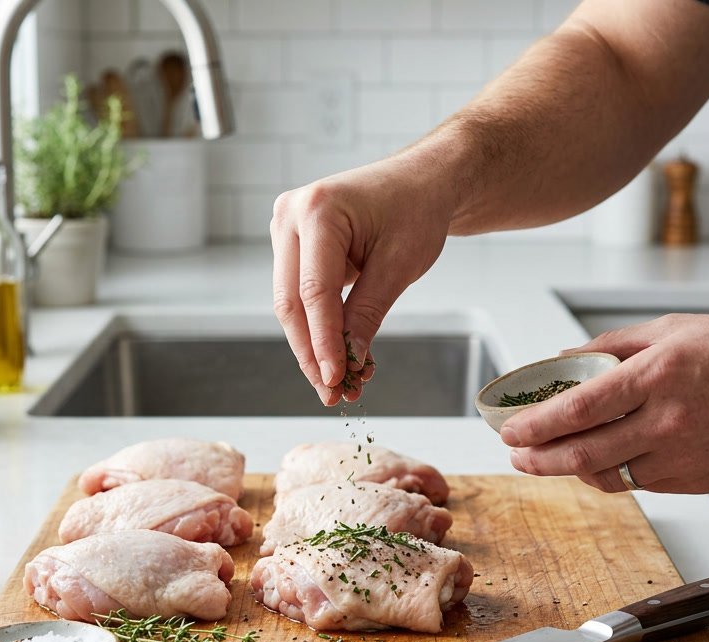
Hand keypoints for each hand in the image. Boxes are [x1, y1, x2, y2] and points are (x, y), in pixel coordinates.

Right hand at [270, 156, 454, 404]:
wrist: (422, 181)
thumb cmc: (417, 208)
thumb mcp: (400, 264)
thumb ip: (368, 312)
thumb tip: (350, 361)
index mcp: (318, 209)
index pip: (314, 292)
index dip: (323, 342)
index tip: (336, 380)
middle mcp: (290, 215)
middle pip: (291, 302)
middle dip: (312, 353)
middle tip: (333, 394)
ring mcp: (286, 229)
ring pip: (291, 304)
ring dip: (314, 346)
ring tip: (341, 383)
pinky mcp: (293, 245)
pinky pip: (300, 295)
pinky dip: (320, 327)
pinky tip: (341, 356)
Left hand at [500, 314, 708, 493]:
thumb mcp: (673, 330)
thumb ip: (613, 347)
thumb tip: (562, 360)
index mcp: (660, 374)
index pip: (581, 407)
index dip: (537, 424)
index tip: (510, 429)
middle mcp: (670, 420)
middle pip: (584, 454)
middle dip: (539, 458)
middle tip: (516, 455)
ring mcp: (685, 457)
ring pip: (609, 476)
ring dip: (570, 470)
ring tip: (548, 458)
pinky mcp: (697, 481)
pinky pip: (640, 482)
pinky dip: (613, 473)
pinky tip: (601, 459)